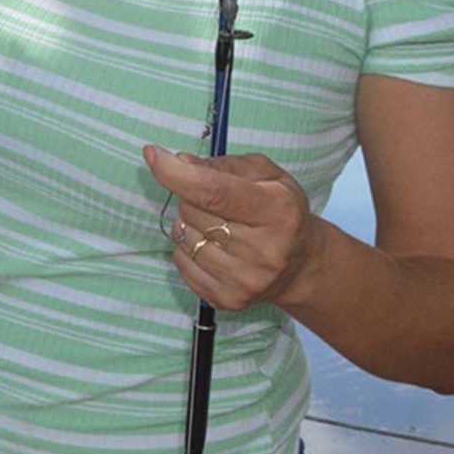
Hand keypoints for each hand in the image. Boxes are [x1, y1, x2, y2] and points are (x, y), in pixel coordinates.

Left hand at [143, 145, 322, 312]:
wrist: (301, 265)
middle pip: (193, 212)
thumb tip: (180, 161)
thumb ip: (223, 164)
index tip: (153, 154)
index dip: (176, 173)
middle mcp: (264, 251)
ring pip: (183, 238)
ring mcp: (245, 280)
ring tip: (219, 225)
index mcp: (277, 211)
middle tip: (215, 201)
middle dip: (191, 197)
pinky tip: (214, 246)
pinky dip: (188, 249)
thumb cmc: (280, 210)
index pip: (213, 192)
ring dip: (190, 224)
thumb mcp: (266, 175)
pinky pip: (181, 262)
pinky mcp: (228, 299)